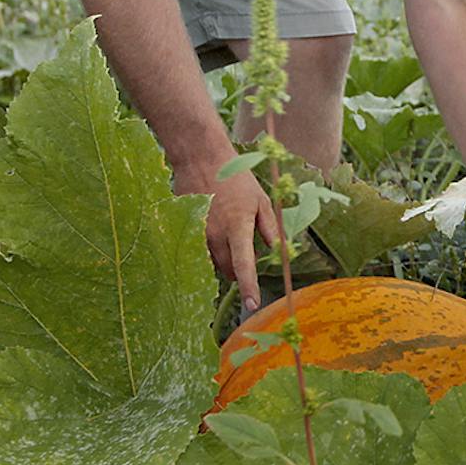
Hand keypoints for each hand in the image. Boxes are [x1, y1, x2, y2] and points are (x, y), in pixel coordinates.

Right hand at [176, 162, 279, 315]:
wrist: (201, 159)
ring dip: (226, 258)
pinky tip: (216, 226)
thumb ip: (270, 229)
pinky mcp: (186, 231)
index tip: (252, 305)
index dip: (249, 288)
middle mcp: (215, 236)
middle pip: (229, 270)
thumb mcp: (261, 200)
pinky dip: (212, 247)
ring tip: (231, 231)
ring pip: (215, 262)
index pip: (244, 266)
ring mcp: (198, 234)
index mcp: (237, 228)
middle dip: (240, 269)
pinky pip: (201, 250)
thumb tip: (279, 252)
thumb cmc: (236, 179)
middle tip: (247, 248)